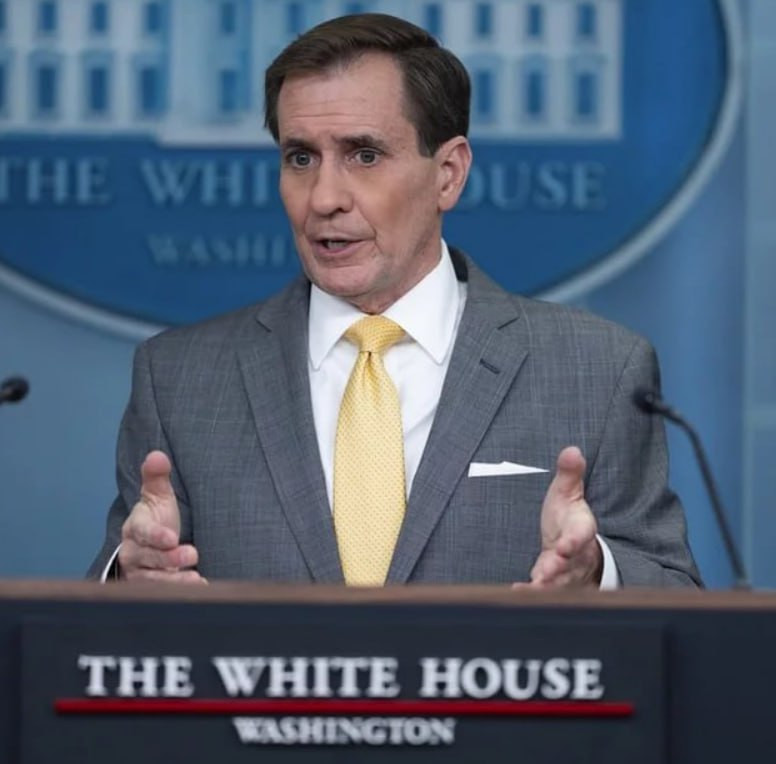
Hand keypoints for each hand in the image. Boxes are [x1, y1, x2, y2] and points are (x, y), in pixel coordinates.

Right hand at [118, 451, 205, 582]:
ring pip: (154, 581)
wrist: (150, 546)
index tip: (171, 538)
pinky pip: (161, 595)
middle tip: (192, 554)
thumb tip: (157, 455)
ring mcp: (141, 574)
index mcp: (135, 528)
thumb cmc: (156, 519)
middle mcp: (134, 553)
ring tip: (195, 578)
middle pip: (148, 559)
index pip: (143, 532)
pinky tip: (199, 588)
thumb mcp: (157, 497)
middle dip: (169, 558)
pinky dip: (179, 593)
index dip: (156, 536)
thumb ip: (157, 477)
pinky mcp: (151, 589)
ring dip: (175, 580)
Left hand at [514, 446, 601, 588]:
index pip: (579, 535)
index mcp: (579, 530)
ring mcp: (564, 573)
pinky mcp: (551, 583)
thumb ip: (570, 474)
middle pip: (568, 564)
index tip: (565, 547)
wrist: (574, 547)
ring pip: (558, 583)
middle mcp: (574, 555)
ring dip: (546, 586)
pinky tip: (517, 593)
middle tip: (545, 575)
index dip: (573, 541)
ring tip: (532, 589)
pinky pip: (543, 590)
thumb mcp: (568, 493)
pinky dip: (531, 593)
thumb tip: (571, 450)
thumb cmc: (569, 519)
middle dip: (558, 569)